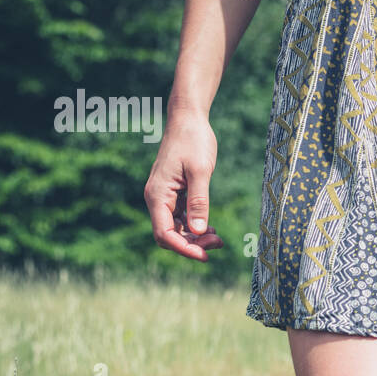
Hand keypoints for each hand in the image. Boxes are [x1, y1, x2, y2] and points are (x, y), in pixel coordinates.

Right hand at [143, 114, 224, 261]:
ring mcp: (165, 197)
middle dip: (191, 244)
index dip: (184, 248)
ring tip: (218, 238)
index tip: (205, 255)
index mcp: (158, 195)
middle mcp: (157, 199)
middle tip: (218, 243)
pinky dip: (195, 226)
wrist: (188, 119)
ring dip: (195, 237)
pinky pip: (181, 218)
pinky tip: (211, 229)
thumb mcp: (200, 171)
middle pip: (169, 235)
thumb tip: (198, 231)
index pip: (164, 234)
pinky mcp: (174, 194)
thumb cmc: (193, 141)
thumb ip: (199, 201)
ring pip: (176, 229)